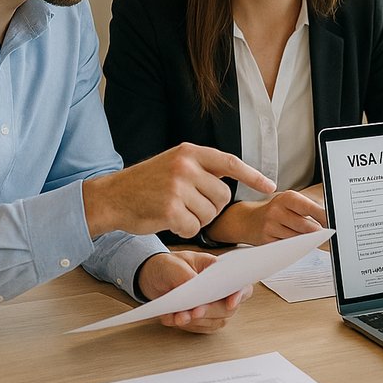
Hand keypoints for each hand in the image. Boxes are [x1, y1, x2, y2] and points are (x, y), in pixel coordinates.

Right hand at [82, 143, 274, 238]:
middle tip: (188, 205)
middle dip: (212, 207)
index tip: (270, 186)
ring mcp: (178, 187)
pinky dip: (185, 230)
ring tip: (176, 210)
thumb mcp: (174, 164)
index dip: (252, 175)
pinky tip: (169, 221)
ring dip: (198, 219)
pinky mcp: (170, 210)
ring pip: (210, 214)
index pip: (230, 162)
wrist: (112, 197)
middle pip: (223, 196)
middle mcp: (186, 166)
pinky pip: (194, 227)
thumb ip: (200, 168)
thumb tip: (232, 180)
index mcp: (189, 152)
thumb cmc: (146, 184)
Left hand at [136, 251, 251, 332]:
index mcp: (219, 272)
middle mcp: (219, 291)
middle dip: (211, 312)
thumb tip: (194, 288)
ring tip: (179, 317)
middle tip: (194, 312)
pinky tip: (172, 319)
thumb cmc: (169, 266)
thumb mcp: (174, 265)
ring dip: (196, 322)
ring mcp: (211, 307)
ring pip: (214, 322)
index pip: (240, 285)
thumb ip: (185, 276)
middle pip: (228, 309)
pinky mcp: (200, 319)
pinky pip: (199, 328)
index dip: (239, 295)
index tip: (230, 303)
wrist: (154, 278)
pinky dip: (185, 326)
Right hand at [205, 185, 326, 244]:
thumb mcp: (290, 203)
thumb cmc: (276, 211)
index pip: (309, 208)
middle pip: (306, 227)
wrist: (247, 220)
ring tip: (315, 241)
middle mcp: (277, 210)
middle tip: (328, 236)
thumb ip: (308, 210)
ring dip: (308, 242)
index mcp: (287, 198)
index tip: (333, 223)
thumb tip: (328, 221)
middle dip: (318, 233)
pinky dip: (295, 248)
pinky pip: (287, 248)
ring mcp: (270, 226)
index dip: (323, 217)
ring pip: (298, 239)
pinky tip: (299, 246)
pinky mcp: (266, 241)